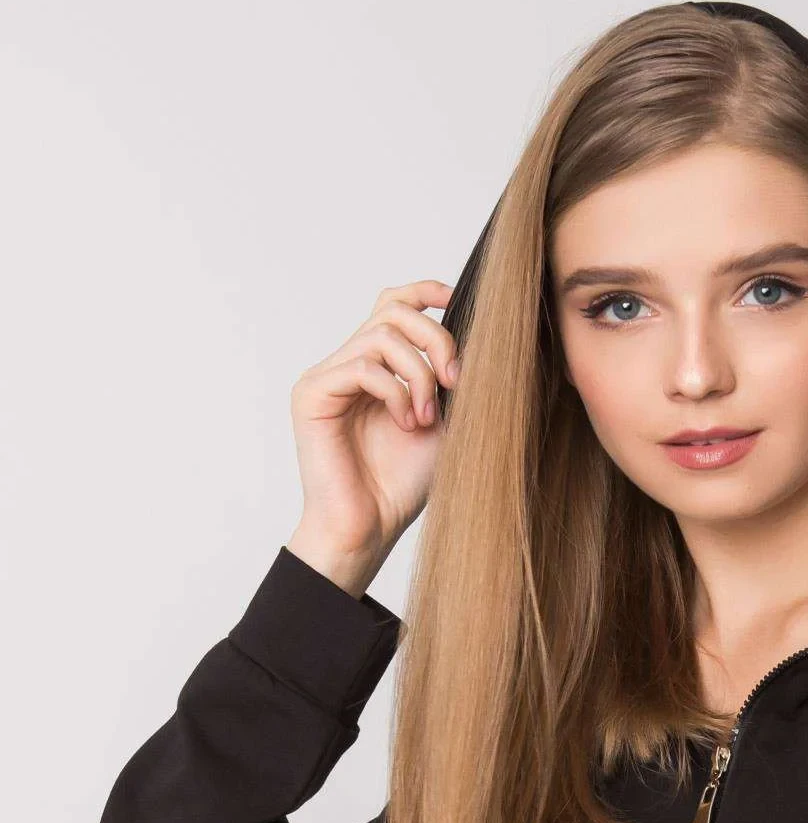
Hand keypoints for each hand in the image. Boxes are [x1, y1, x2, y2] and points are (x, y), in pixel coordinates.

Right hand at [287, 279, 459, 588]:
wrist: (370, 529)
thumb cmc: (401, 485)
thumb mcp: (445, 423)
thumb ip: (452, 382)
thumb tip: (479, 340)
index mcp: (378, 367)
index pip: (394, 305)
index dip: (426, 293)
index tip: (458, 305)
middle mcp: (349, 364)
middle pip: (393, 311)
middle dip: (435, 340)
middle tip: (456, 383)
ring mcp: (328, 377)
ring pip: (381, 336)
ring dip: (420, 374)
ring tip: (427, 417)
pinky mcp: (313, 393)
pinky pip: (363, 366)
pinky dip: (396, 392)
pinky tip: (407, 423)